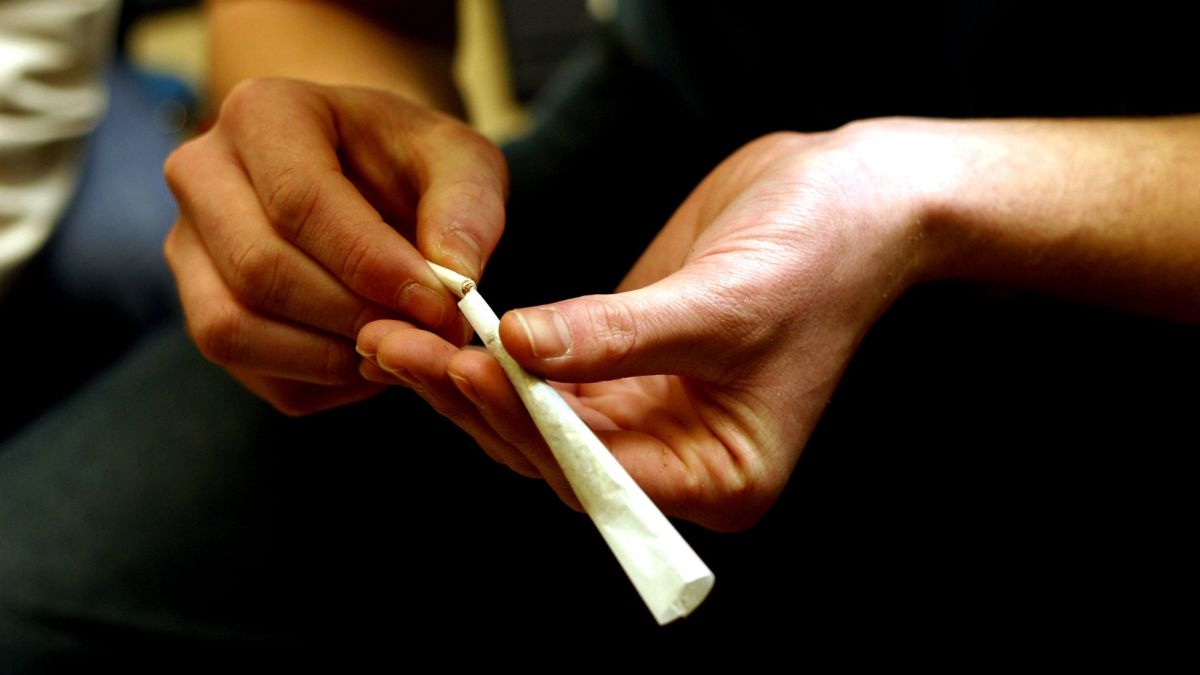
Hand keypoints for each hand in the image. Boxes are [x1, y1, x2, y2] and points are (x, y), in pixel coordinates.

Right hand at [164, 78, 506, 414]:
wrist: (369, 177)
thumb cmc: (411, 162)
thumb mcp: (461, 159)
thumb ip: (468, 207)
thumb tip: (455, 280)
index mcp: (262, 114)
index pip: (300, 201)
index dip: (372, 265)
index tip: (438, 304)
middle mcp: (201, 174)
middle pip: (260, 269)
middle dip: (355, 316)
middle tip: (428, 336)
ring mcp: (188, 247)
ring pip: (233, 328)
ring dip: (331, 358)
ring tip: (402, 349)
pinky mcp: (201, 309)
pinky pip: (251, 371)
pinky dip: (321, 382)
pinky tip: (373, 360)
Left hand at [357, 122, 940, 529]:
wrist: (850, 195)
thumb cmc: (820, 256)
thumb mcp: (725, 302)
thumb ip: (618, 335)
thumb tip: (518, 346)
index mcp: (721, 477)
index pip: (606, 474)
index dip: (534, 426)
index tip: (471, 368)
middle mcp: (679, 461)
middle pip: (555, 454)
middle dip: (477, 401)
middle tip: (398, 349)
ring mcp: (649, 416)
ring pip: (537, 419)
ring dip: (468, 380)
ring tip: (394, 337)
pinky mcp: (624, 368)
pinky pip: (545, 377)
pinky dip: (498, 355)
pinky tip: (443, 331)